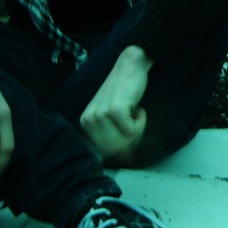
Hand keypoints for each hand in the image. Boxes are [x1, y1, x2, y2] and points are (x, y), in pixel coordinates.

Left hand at [80, 45, 151, 164]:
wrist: (130, 67)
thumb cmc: (123, 92)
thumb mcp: (110, 117)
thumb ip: (113, 138)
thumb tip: (125, 161)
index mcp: (86, 124)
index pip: (105, 153)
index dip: (121, 149)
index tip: (128, 135)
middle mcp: (89, 120)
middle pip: (116, 150)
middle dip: (131, 140)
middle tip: (134, 121)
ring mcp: (100, 115)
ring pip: (125, 142)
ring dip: (137, 130)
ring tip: (134, 113)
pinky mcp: (114, 110)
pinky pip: (133, 132)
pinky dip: (141, 122)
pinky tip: (137, 108)